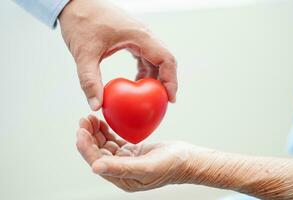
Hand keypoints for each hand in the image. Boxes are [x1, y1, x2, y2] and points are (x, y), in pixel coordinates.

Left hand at [59, 0, 176, 110]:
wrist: (75, 2)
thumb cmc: (80, 22)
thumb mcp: (83, 54)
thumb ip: (89, 81)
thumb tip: (96, 106)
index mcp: (139, 36)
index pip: (165, 59)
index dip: (171, 81)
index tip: (170, 99)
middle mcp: (144, 34)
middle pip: (165, 60)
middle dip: (166, 82)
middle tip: (161, 102)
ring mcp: (139, 35)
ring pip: (157, 58)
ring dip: (156, 77)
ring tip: (150, 96)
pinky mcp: (133, 37)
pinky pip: (147, 56)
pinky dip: (146, 71)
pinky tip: (137, 81)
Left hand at [76, 115, 192, 191]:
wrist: (188, 159)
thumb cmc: (172, 165)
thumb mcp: (146, 166)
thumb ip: (121, 168)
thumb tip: (95, 167)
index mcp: (122, 178)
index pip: (97, 162)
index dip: (86, 146)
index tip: (81, 130)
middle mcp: (121, 170)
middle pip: (98, 152)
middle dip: (89, 136)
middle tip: (84, 120)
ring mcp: (126, 160)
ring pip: (105, 146)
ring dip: (96, 133)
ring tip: (91, 118)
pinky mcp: (132, 151)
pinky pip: (115, 141)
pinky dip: (107, 132)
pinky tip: (104, 123)